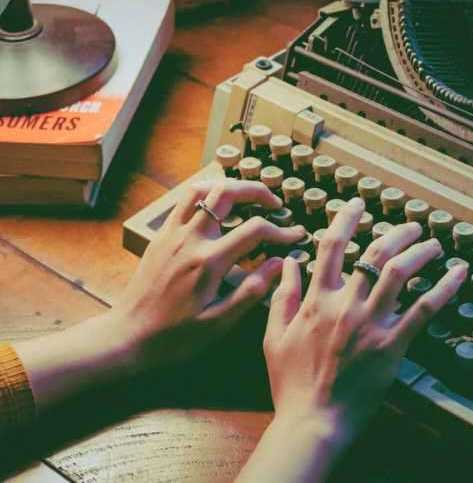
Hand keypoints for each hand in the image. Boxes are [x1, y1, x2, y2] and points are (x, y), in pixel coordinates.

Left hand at [15, 179, 304, 412]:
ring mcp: (172, 233)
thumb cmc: (174, 335)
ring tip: (245, 197)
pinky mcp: (161, 235)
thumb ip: (251, 291)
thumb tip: (278, 264)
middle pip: (226, 193)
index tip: (295, 236)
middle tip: (274, 203)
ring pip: (202, 189)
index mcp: (209, 261)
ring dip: (228, 187)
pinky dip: (204, 194)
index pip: (254, 230)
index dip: (281, 231)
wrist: (128, 334)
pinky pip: (183, 201)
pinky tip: (215, 207)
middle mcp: (191, 239)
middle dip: (256, 191)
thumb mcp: (218, 323)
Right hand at [263, 198, 467, 447]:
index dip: (345, 219)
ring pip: (400, 274)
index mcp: (316, 299)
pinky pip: (423, 311)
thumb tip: (288, 262)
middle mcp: (345, 304)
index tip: (357, 203)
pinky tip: (456, 273)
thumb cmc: (291, 380)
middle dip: (395, 233)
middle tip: (410, 225)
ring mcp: (371, 324)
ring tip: (432, 242)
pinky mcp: (393, 346)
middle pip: (374, 254)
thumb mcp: (274, 334)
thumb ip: (282, 295)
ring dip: (419, 251)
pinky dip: (443, 289)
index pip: (332, 246)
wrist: (312, 420)